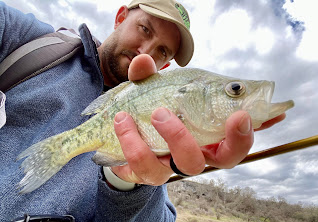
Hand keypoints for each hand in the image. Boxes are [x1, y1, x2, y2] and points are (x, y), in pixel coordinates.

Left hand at [111, 54, 284, 184]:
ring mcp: (174, 168)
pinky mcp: (148, 174)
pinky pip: (144, 166)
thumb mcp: (154, 93)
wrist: (122, 138)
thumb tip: (143, 61)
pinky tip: (121, 121)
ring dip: (171, 135)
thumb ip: (150, 78)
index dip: (251, 130)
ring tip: (143, 113)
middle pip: (225, 159)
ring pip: (185, 164)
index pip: (239, 136)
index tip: (251, 114)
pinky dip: (131, 142)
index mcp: (208, 135)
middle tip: (183, 114)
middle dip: (225, 139)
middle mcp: (198, 154)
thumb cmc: (149, 113)